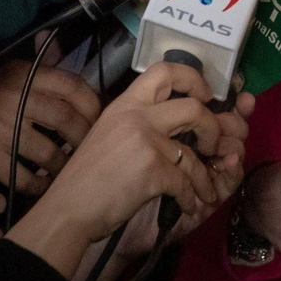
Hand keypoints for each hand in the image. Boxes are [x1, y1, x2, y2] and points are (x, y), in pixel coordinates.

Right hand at [0, 61, 102, 194]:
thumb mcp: (12, 80)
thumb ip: (42, 73)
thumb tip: (66, 53)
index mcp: (23, 75)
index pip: (72, 86)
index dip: (93, 106)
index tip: (100, 122)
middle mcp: (11, 96)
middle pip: (65, 119)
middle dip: (83, 139)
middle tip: (89, 152)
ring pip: (47, 152)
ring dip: (63, 166)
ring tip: (68, 171)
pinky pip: (24, 176)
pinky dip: (39, 185)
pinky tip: (45, 186)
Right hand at [5, 61, 238, 278]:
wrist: (67, 210)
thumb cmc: (87, 178)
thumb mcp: (110, 134)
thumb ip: (139, 122)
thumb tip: (179, 124)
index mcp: (125, 104)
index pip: (164, 70)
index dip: (193, 78)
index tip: (206, 95)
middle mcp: (136, 116)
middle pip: (194, 107)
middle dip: (213, 128)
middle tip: (212, 145)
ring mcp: (145, 141)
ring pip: (194, 153)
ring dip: (207, 177)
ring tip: (207, 191)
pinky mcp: (152, 169)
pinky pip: (186, 182)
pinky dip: (191, 196)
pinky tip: (188, 204)